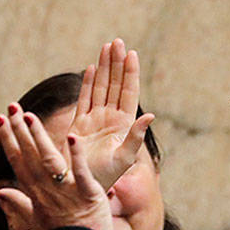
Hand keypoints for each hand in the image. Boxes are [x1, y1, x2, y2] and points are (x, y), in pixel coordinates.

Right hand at [0, 103, 112, 229]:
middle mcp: (47, 191)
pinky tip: (72, 137)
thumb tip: (1, 191)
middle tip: (10, 107)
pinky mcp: (88, 195)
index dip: (8, 139)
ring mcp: (66, 192)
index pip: (18, 161)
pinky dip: (76, 155)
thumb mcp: (36, 222)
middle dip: (18, 130)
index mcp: (36, 194)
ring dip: (39, 137)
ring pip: (49, 160)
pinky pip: (80, 173)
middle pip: (29, 156)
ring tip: (29, 115)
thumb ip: (19, 204)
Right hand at [69, 39, 154, 189]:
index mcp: (124, 124)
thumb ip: (136, 136)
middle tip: (117, 41)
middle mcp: (110, 119)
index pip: (128, 92)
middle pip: (115, 85)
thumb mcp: (124, 158)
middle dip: (116, 63)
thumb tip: (150, 115)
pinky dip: (88, 83)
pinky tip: (92, 68)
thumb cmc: (105, 177)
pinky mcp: (79, 124)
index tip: (132, 53)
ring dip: (104, 67)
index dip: (130, 73)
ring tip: (107, 47)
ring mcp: (94, 120)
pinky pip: (85, 99)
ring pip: (101, 88)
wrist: (82, 188)